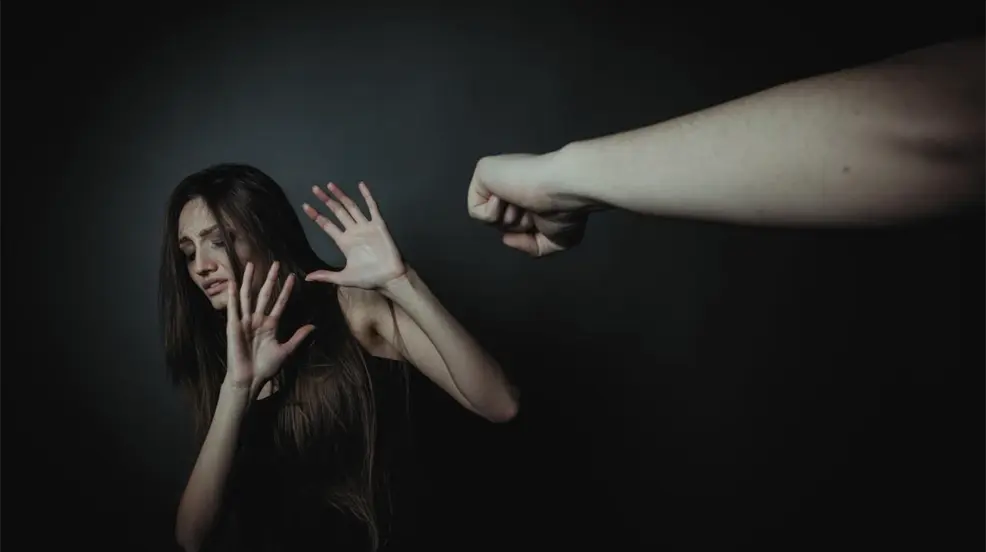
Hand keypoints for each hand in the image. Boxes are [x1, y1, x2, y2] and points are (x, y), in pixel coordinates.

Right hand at [226, 262, 314, 392]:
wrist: (250, 379)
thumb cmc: (266, 367)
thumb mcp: (286, 350)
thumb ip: (298, 337)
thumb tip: (313, 327)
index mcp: (270, 325)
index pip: (279, 303)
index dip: (285, 290)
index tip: (293, 277)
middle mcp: (257, 320)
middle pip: (264, 294)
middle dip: (269, 279)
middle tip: (275, 263)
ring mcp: (245, 322)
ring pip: (247, 297)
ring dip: (248, 281)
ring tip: (251, 265)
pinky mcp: (233, 327)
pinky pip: (233, 309)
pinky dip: (233, 295)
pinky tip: (233, 283)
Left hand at [302, 182, 406, 288]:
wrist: (390, 278)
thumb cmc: (369, 278)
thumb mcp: (344, 278)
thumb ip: (326, 276)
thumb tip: (307, 278)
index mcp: (344, 242)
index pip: (327, 225)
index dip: (316, 215)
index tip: (305, 205)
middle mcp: (353, 231)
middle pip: (337, 212)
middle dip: (326, 200)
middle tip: (315, 189)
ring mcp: (365, 226)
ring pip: (351, 207)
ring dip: (341, 196)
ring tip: (330, 185)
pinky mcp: (378, 225)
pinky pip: (372, 208)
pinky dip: (367, 196)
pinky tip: (361, 185)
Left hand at [467, 153, 592, 257]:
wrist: (565, 187)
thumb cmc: (567, 210)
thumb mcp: (557, 241)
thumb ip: (531, 246)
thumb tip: (506, 239)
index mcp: (528, 193)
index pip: (515, 223)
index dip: (526, 230)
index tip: (542, 220)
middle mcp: (512, 184)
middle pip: (501, 224)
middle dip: (518, 225)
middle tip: (534, 210)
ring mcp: (497, 177)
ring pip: (490, 219)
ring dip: (510, 219)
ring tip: (525, 202)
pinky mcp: (483, 171)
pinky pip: (475, 210)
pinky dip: (492, 213)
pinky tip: (508, 196)